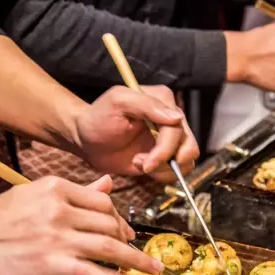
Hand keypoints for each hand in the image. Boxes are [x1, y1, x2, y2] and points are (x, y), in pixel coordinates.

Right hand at [0, 175, 163, 274]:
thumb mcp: (33, 194)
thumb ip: (74, 192)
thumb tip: (108, 186)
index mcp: (56, 188)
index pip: (102, 201)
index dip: (118, 217)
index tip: (124, 230)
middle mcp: (60, 209)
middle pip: (110, 223)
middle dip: (128, 239)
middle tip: (136, 252)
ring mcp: (57, 237)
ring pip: (108, 246)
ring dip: (136, 259)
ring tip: (152, 269)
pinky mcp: (52, 263)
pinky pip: (93, 272)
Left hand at [70, 86, 199, 182]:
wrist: (86, 139)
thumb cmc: (98, 117)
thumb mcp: (118, 102)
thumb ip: (146, 105)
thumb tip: (176, 118)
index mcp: (163, 100)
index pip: (178, 128)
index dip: (166, 148)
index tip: (148, 161)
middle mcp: (171, 119)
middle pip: (188, 146)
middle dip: (166, 161)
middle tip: (144, 165)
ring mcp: (169, 139)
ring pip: (186, 161)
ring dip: (162, 168)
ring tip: (139, 163)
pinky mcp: (164, 156)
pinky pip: (175, 171)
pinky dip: (160, 174)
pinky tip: (140, 165)